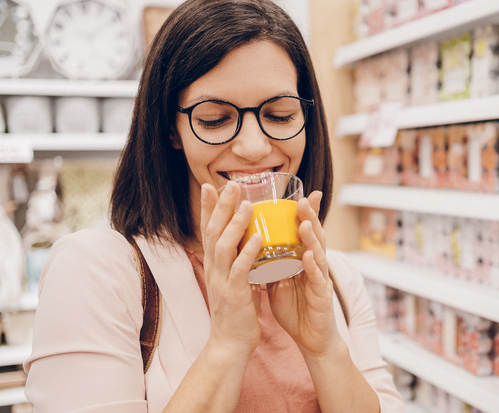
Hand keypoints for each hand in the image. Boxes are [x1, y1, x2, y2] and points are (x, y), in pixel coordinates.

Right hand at [199, 182, 263, 358]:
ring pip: (224, 246)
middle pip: (213, 231)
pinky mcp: (234, 294)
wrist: (231, 343)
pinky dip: (248, 252)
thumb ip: (240, 260)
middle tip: (230, 184)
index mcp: (215, 264)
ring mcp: (221, 281)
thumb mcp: (236, 279)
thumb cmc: (238, 310)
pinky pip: (240, 269)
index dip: (209, 207)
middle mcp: (214, 269)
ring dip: (235, 224)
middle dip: (221, 206)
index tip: (209, 185)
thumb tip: (251, 240)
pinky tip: (259, 238)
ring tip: (248, 205)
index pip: (209, 230)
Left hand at [267, 190, 340, 356]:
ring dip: (312, 237)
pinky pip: (318, 279)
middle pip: (314, 236)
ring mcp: (321, 279)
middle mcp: (315, 265)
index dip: (303, 214)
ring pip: (318, 253)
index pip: (304, 232)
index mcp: (304, 260)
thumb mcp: (279, 281)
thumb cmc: (296, 308)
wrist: (311, 338)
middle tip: (304, 199)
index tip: (299, 194)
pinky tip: (308, 255)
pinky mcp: (322, 296)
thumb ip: (270, 263)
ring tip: (305, 222)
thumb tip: (251, 246)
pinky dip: (313, 266)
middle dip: (310, 217)